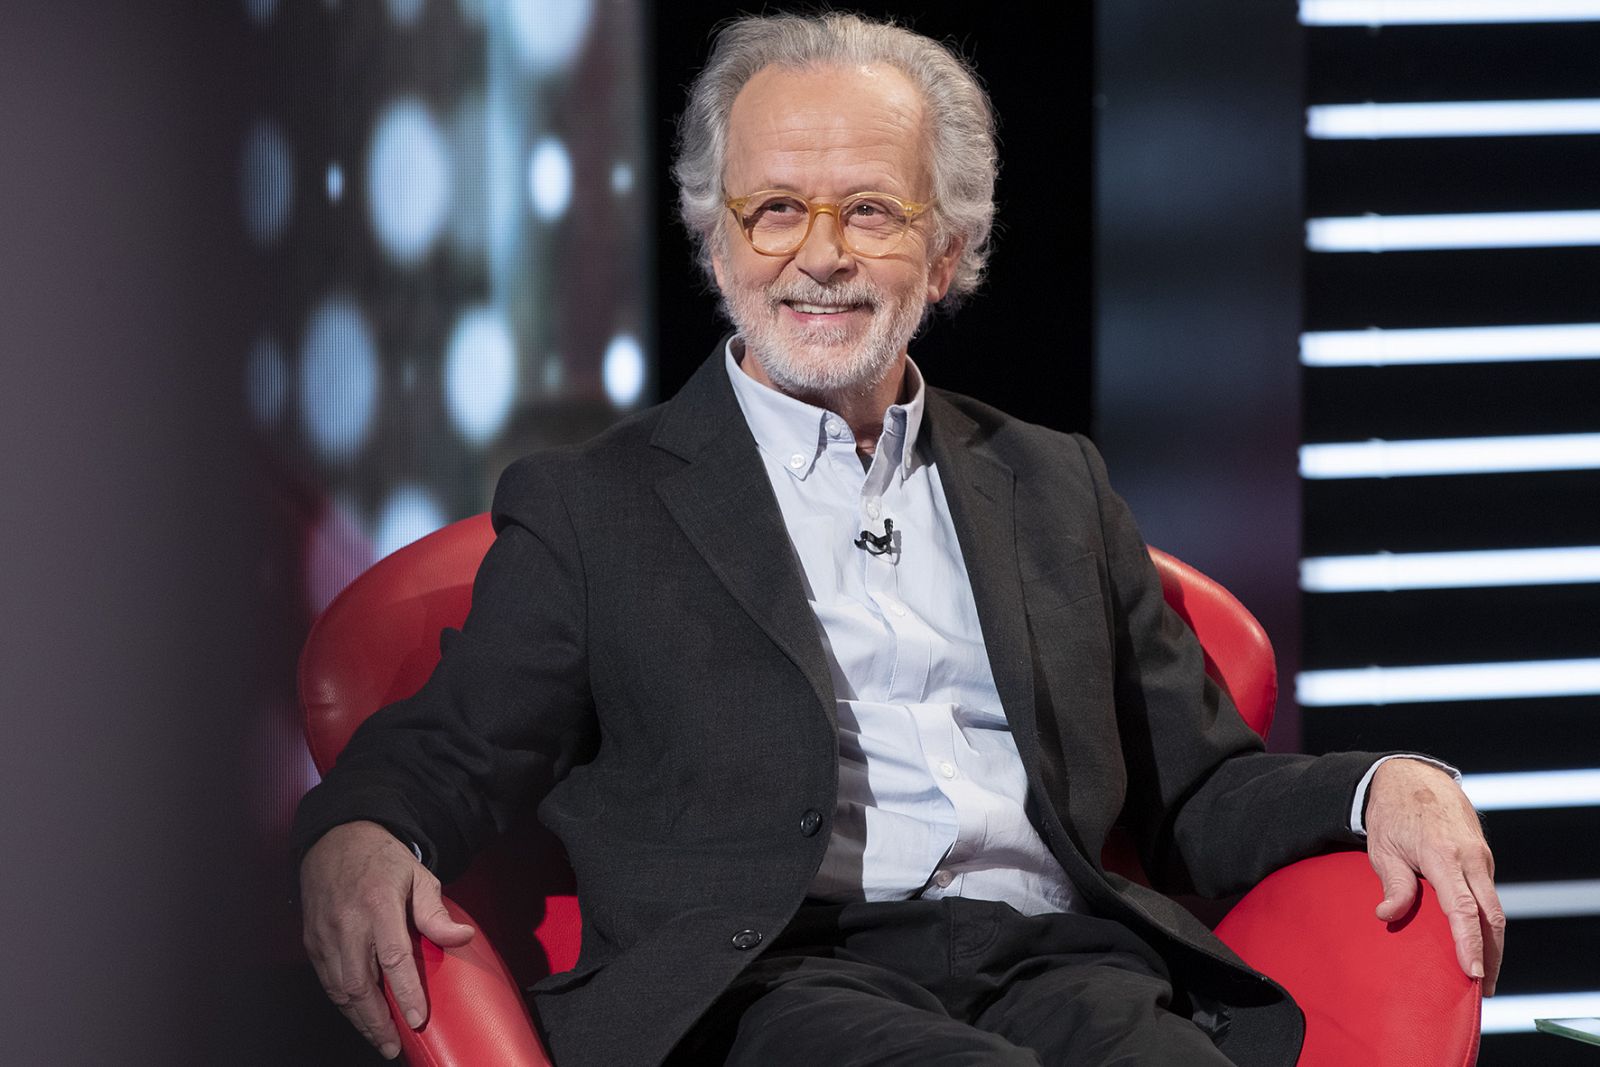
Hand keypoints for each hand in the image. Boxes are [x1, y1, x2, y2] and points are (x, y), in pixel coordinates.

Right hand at [300, 820, 474, 1058]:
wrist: (337, 839)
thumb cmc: (383, 859)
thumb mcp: (418, 876)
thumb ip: (436, 912)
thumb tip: (462, 938)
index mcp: (378, 904)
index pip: (393, 958)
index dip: (405, 993)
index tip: (418, 1018)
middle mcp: (347, 922)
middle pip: (359, 984)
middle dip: (377, 1022)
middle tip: (394, 1046)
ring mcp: (325, 933)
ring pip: (339, 989)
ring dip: (359, 1019)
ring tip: (380, 1039)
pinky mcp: (312, 941)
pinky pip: (327, 981)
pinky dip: (343, 1004)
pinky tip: (359, 1016)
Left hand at [1364, 759, 1504, 995]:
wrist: (1412, 776)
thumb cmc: (1392, 813)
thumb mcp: (1382, 847)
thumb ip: (1393, 884)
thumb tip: (1386, 915)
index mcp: (1443, 856)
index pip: (1462, 910)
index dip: (1469, 943)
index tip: (1472, 973)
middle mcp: (1469, 857)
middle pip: (1491, 915)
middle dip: (1490, 954)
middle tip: (1482, 987)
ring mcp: (1481, 856)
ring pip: (1494, 907)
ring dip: (1492, 940)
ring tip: (1483, 972)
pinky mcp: (1482, 856)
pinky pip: (1488, 893)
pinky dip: (1487, 920)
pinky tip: (1479, 939)